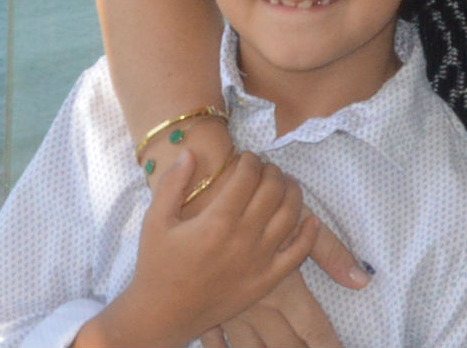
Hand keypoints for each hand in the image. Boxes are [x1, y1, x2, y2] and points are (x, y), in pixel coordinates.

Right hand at [83, 149, 319, 347]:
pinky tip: (310, 220)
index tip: (247, 157)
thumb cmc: (156, 266)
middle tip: (266, 168)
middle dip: (273, 171)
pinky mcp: (266, 281)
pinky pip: (298, 253)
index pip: (247, 176)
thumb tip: (191, 151)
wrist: (163, 314)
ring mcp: (258, 261)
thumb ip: (173, 183)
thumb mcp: (155, 220)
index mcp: (216, 221)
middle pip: (273, 190)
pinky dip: (309, 234)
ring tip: (286, 184)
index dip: (251, 160)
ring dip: (293, 193)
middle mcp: (243, 239)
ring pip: (290, 216)